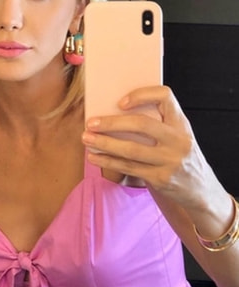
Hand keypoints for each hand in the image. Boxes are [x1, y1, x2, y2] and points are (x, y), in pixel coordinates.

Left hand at [82, 85, 224, 210]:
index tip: (120, 102)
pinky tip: (93, 156)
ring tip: (86, 138)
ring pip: (131, 149)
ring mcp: (170, 160)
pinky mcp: (160, 178)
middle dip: (112, 123)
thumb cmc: (178, 155)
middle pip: (142, 125)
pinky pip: (128, 167)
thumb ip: (155, 125)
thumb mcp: (176, 136)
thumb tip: (112, 114)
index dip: (142, 95)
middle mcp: (179, 140)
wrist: (200, 190)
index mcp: (181, 123)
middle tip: (91, 123)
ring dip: (104, 143)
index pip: (165, 97)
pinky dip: (108, 161)